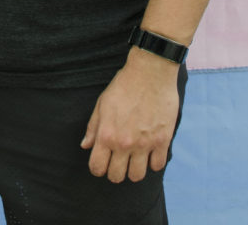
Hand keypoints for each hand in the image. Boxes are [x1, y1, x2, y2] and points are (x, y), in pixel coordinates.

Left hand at [80, 47, 179, 182]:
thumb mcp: (103, 103)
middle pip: (116, 176)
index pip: (97, 167)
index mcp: (106, 134)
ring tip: (135, 157)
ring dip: (134, 169)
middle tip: (118, 160)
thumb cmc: (124, 84)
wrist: (150, 71)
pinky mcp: (162, 141)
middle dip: (115, 171)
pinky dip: (153, 162)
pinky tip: (150, 151)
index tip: (102, 162)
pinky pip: (157, 166)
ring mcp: (144, 144)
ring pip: (137, 176)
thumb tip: (86, 145)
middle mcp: (124, 143)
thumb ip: (93, 127)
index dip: (97, 168)